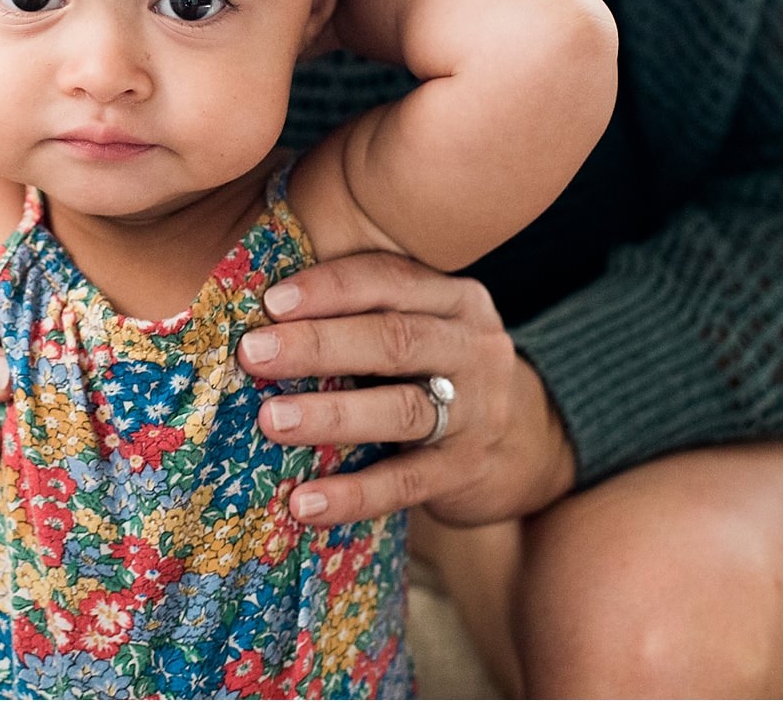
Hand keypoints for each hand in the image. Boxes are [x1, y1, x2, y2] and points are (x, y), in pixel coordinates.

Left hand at [234, 251, 576, 526]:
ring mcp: (477, 412)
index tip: (272, 301)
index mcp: (455, 298)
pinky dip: (354, 494)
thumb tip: (259, 308)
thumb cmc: (437, 369)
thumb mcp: (422, 324)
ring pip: (401, 409)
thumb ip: (365, 310)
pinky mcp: (467, 471)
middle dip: (319, 345)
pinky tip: (305, 502)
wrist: (528, 442)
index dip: (331, 288)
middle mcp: (474, 347)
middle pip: (394, 340)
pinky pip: (406, 482)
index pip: (391, 280)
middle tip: (254, 354)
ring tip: (272, 421)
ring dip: (332, 415)